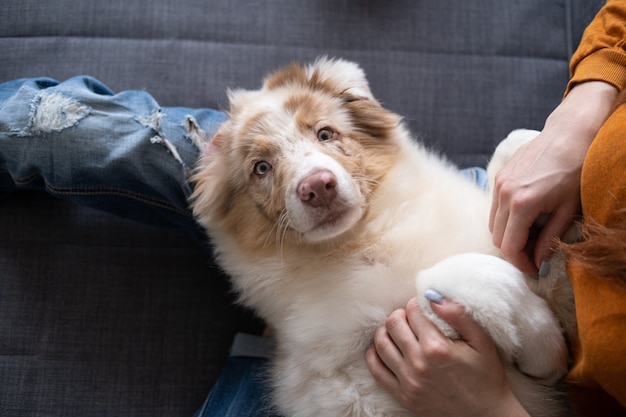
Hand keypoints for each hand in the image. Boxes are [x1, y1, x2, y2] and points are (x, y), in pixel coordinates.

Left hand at [365, 296, 529, 416]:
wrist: (484, 415)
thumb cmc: (485, 376)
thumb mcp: (481, 342)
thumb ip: (458, 315)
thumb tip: (433, 296)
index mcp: (437, 348)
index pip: (413, 311)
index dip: (417, 304)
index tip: (423, 308)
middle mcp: (418, 364)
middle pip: (393, 323)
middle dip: (401, 315)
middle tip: (410, 318)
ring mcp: (408, 381)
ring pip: (380, 343)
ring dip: (386, 330)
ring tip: (398, 330)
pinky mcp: (402, 395)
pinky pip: (376, 369)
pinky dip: (374, 353)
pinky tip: (385, 347)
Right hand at [490, 81, 617, 273]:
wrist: (570, 133)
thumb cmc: (576, 169)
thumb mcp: (568, 210)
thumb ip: (550, 239)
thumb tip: (539, 262)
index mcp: (522, 204)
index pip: (510, 247)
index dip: (521, 263)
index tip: (534, 268)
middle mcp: (504, 194)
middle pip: (498, 238)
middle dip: (515, 250)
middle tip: (535, 252)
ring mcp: (498, 183)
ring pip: (493, 223)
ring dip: (509, 234)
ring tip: (532, 233)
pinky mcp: (499, 176)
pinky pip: (495, 207)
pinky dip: (506, 217)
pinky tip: (526, 214)